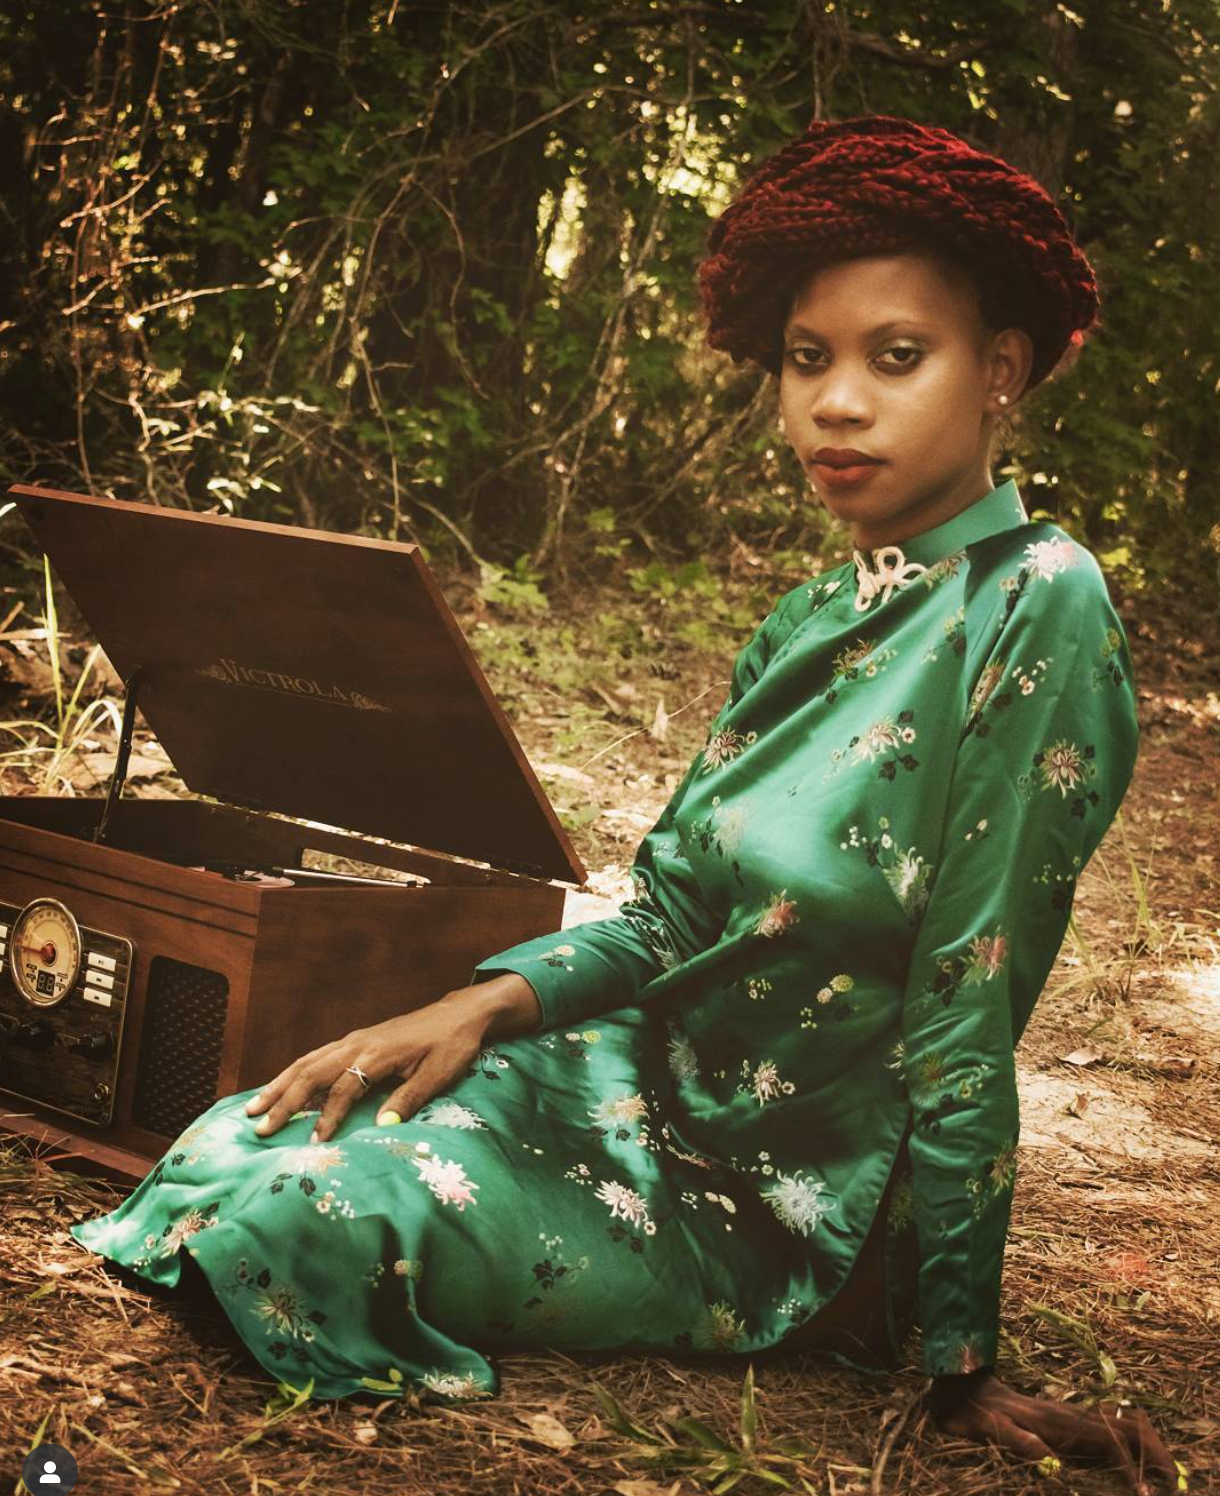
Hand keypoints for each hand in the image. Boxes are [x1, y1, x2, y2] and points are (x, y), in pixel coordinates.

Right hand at [242, 978, 523, 1143]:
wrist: (459, 1013)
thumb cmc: (452, 1045)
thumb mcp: (439, 1074)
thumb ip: (410, 1098)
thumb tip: (382, 1127)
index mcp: (378, 1054)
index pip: (344, 1088)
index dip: (328, 1117)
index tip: (315, 1143)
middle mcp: (358, 1043)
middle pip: (312, 1072)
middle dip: (284, 1100)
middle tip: (259, 1127)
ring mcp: (354, 1039)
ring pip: (308, 1061)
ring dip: (280, 1083)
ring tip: (255, 1106)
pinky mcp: (356, 1040)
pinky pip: (317, 1055)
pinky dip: (294, 1071)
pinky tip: (282, 1084)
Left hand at [928, 1370, 1184, 1492]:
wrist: (958, 1388)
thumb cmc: (972, 1414)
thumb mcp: (990, 1430)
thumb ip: (1018, 1443)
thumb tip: (1049, 1458)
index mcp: (1057, 1422)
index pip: (1108, 1439)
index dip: (1130, 1465)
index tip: (1145, 1490)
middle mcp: (1068, 1416)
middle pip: (1124, 1427)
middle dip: (1153, 1450)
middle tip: (1174, 1478)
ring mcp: (1066, 1416)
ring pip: (1118, 1425)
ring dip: (1145, 1445)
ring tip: (1163, 1473)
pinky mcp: (1062, 1421)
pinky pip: (1104, 1429)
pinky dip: (1127, 1442)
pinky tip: (1130, 1461)